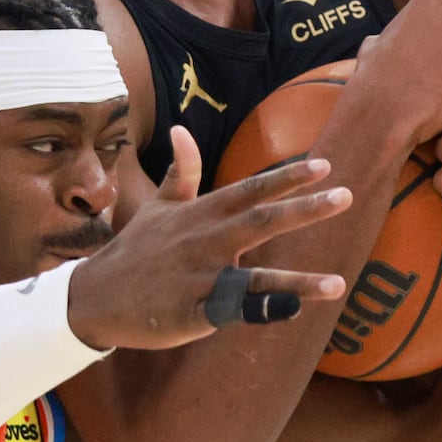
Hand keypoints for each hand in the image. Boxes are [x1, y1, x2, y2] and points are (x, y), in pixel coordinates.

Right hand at [68, 126, 349, 348]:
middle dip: (305, 209)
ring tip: (337, 283)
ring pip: (256, 276)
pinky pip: (235, 312)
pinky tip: (293, 311)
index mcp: (201, 213)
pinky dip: (263, 311)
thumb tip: (181, 129)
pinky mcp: (193, 312)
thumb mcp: (157, 207)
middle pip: (261, 220)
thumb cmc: (135, 251)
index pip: (251, 189)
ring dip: (298, 281)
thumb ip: (179, 172)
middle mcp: (205, 240)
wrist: (96, 297)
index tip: (323, 166)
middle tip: (346, 195)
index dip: (287, 177)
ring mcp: (199, 277)